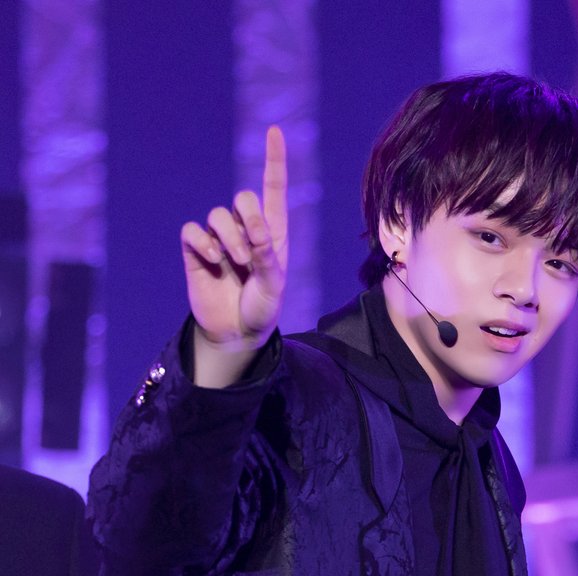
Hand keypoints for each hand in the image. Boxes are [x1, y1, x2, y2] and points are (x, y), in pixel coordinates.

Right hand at [180, 125, 287, 356]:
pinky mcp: (196, 252)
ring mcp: (219, 240)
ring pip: (218, 215)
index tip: (275, 130)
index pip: (273, 189)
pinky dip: (203, 242)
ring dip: (229, 238)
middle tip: (253, 251)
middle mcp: (245, 230)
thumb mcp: (273, 286)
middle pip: (242, 198)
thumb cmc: (261, 309)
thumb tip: (255, 230)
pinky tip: (212, 261)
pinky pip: (193, 231)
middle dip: (248, 219)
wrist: (237, 333)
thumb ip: (266, 257)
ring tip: (237, 264)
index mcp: (272, 233)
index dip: (273, 160)